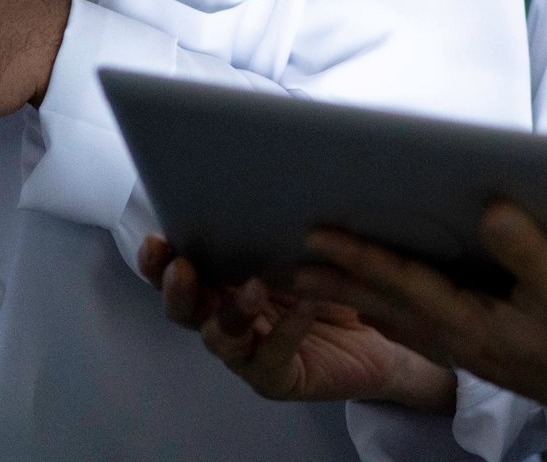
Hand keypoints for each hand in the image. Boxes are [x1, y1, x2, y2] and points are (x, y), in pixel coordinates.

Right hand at [135, 237, 453, 410]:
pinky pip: (271, 358)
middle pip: (184, 310)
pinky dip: (285, 330)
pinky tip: (306, 306)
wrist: (388, 325)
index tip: (158, 240)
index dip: (159, 261)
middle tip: (182, 268)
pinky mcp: (278, 377)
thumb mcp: (310, 239)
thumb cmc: (342, 275)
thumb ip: (281, 218)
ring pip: (219, 338)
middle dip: (177, 290)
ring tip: (254, 286)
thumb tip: (267, 169)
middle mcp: (228, 317)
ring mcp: (248, 352)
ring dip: (230, 311)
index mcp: (225, 280)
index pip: (179, 272)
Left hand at [297, 203, 546, 442]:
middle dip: (342, 284)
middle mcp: (466, 342)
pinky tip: (394, 311)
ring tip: (325, 286)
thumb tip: (489, 210)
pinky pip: (428, 330)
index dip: (359, 258)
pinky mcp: (494, 352)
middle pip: (391, 307)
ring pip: (404, 321)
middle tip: (294, 265)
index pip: (404, 285)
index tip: (318, 237)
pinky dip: (398, 314)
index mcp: (475, 327)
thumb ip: (528, 251)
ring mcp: (478, 351)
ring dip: (363, 300)